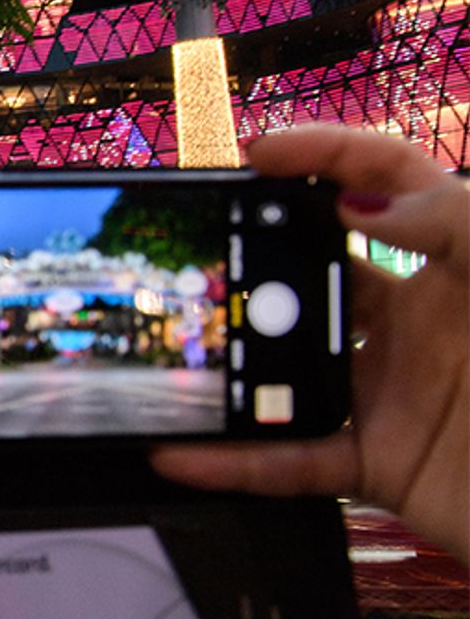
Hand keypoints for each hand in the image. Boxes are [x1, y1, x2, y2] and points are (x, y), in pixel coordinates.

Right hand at [152, 125, 468, 562]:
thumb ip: (458, 221)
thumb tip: (356, 206)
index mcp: (460, 261)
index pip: (387, 184)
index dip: (326, 155)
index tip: (260, 154)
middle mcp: (419, 320)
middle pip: (316, 271)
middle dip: (256, 256)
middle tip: (201, 253)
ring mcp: (395, 391)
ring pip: (290, 365)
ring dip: (232, 360)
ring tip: (178, 350)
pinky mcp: (381, 464)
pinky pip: (292, 460)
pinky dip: (233, 462)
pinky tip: (178, 452)